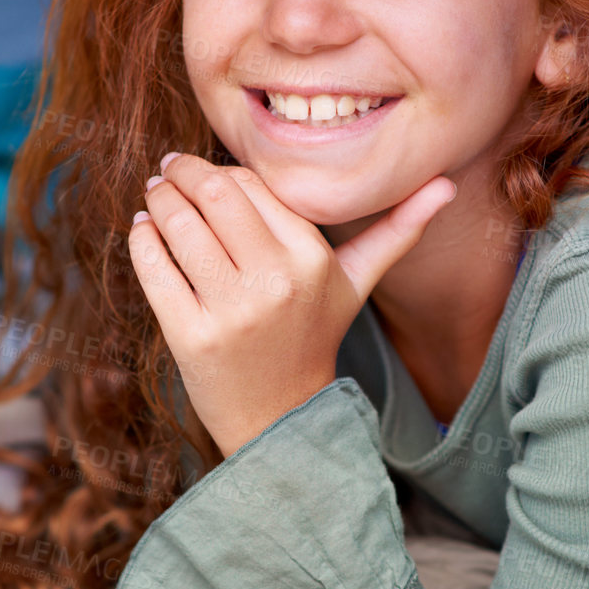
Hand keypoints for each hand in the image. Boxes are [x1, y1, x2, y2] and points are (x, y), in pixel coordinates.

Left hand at [129, 154, 455, 457]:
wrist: (281, 418)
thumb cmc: (315, 335)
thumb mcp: (357, 283)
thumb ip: (398, 231)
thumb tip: (447, 186)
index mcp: (313, 259)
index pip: (254, 185)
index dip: (222, 171)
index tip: (204, 171)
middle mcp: (275, 282)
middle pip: (214, 196)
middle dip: (182, 175)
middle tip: (168, 172)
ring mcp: (231, 311)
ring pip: (178, 227)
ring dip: (158, 202)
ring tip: (155, 197)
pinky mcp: (190, 337)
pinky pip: (153, 268)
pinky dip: (141, 241)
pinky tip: (145, 230)